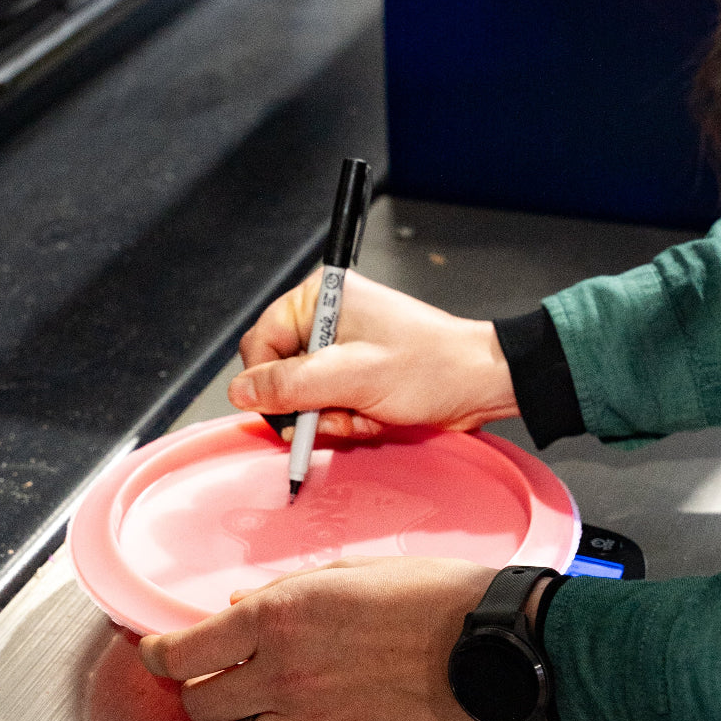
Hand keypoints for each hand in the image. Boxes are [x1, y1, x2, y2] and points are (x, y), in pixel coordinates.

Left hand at [138, 557, 497, 720]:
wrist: (485, 643)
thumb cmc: (426, 596)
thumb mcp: (346, 571)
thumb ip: (281, 593)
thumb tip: (237, 608)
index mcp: (278, 619)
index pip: (182, 652)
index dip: (156, 653)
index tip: (156, 651)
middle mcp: (282, 675)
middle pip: (198, 704)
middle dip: (196, 689)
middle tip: (212, 677)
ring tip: (246, 711)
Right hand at [228, 269, 518, 438]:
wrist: (479, 384)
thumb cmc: (431, 367)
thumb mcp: (351, 377)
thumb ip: (290, 385)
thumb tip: (240, 391)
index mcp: (319, 300)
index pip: (259, 342)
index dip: (265, 383)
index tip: (284, 412)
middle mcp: (326, 320)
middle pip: (280, 375)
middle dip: (308, 406)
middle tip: (336, 414)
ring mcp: (341, 349)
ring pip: (304, 398)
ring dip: (331, 418)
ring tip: (364, 414)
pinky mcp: (356, 374)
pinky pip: (329, 407)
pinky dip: (348, 420)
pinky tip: (374, 416)